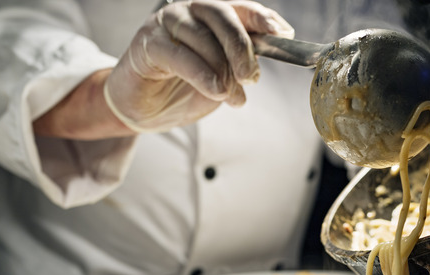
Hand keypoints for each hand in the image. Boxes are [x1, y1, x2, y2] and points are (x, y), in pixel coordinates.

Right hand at [104, 0, 294, 132]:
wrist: (147, 110)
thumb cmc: (184, 89)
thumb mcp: (223, 77)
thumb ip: (242, 64)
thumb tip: (266, 61)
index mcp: (211, 17)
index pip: (241, 8)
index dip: (262, 18)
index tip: (282, 34)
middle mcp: (189, 12)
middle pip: (222, 16)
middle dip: (243, 48)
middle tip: (252, 77)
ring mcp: (166, 24)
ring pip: (203, 37)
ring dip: (223, 70)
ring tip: (232, 97)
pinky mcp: (148, 43)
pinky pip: (180, 55)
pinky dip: (202, 74)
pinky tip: (216, 90)